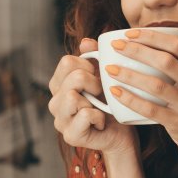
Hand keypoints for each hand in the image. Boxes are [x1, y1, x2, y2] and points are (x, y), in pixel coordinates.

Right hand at [48, 38, 137, 155]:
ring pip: (73, 97)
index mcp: (59, 85)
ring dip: (94, 101)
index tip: (98, 77)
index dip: (88, 66)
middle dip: (95, 83)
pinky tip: (101, 122)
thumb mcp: (104, 77)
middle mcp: (55, 102)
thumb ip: (94, 58)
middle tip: (102, 95)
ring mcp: (60, 120)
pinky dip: (98, 117)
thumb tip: (86, 42)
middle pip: (73, 78)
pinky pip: (84, 115)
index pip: (66, 62)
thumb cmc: (112, 104)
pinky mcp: (70, 135)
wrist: (122, 134)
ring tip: (100, 108)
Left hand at [104, 13, 177, 148]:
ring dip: (130, 75)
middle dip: (137, 51)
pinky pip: (152, 110)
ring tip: (109, 68)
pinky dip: (132, 100)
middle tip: (116, 47)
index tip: (128, 33)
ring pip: (157, 85)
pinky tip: (115, 92)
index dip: (152, 36)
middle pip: (165, 62)